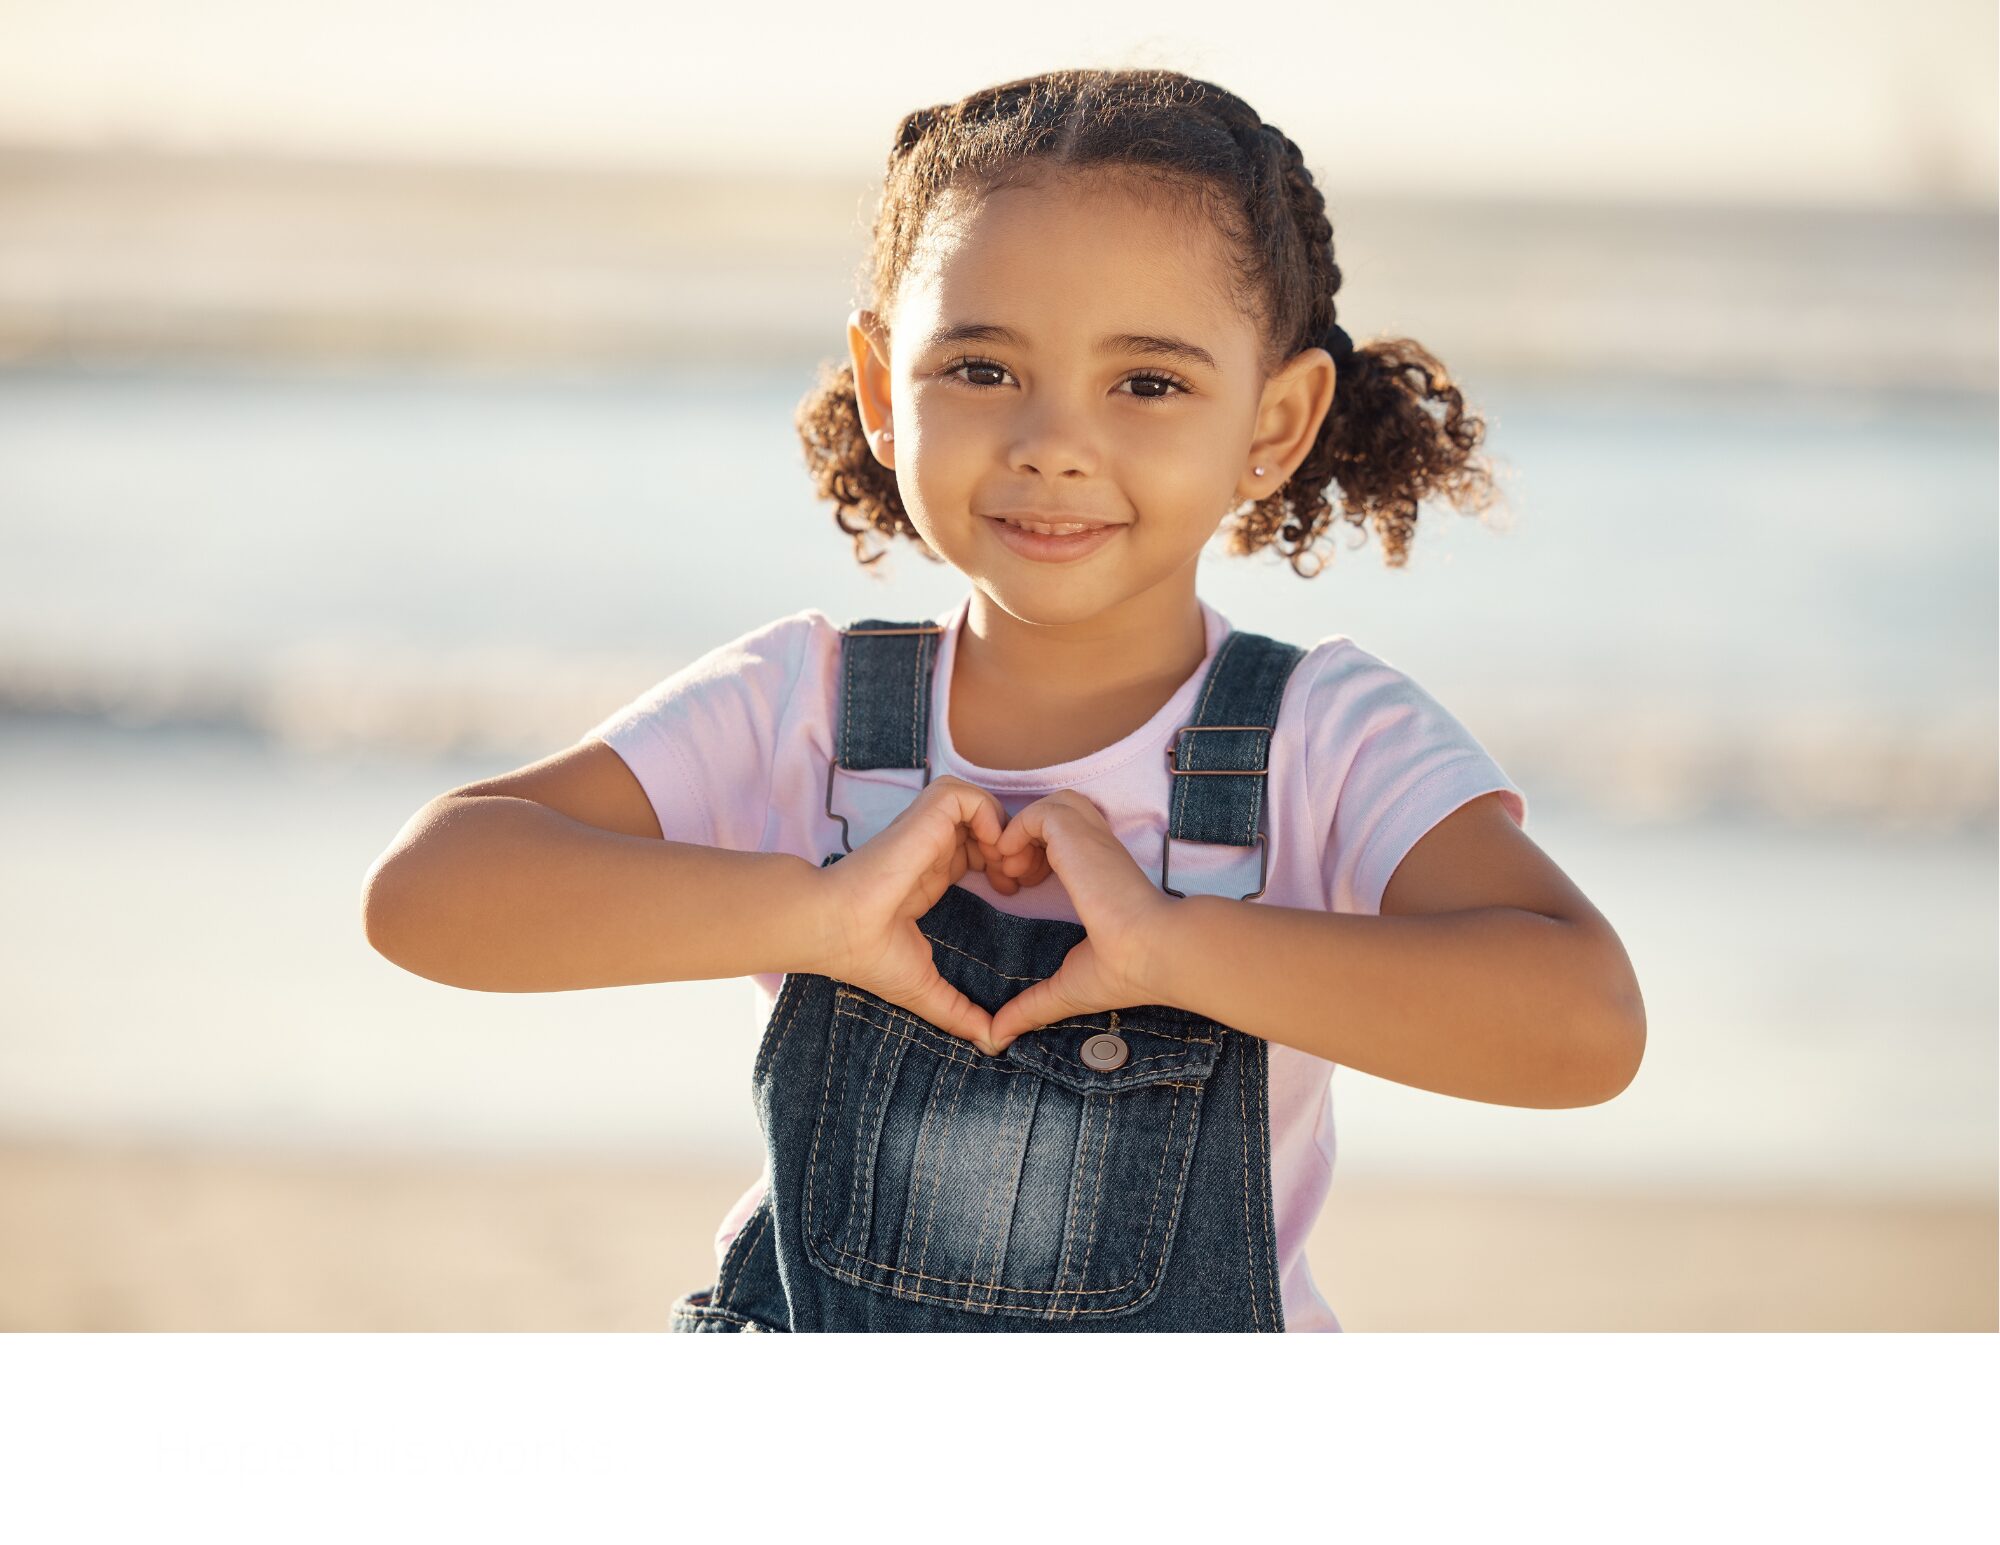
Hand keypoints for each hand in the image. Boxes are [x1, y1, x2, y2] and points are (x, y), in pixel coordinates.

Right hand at [811, 774, 1021, 1054]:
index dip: (1004, 864)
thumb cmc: (867, 954)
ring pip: (979, 803)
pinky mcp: (923, 819)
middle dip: (1013, 846)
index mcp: (932, 873)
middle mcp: (932, 847)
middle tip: (1021, 880)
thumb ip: (959, 1013)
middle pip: (987, 824)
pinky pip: (966, 796)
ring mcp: (927, 830)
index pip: (979, 850)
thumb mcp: (924, 988)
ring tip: (1006, 867)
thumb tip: (993, 1045)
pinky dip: (988, 816)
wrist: (835, 929)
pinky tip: (991, 854)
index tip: (1013, 893)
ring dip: (1003, 828)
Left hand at [987, 790, 1176, 1048]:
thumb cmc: (1125, 969)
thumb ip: (1031, 1005)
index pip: (1057, 839)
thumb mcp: (1066, 986)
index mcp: (1096, 870)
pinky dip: (1017, 833)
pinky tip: (1014, 870)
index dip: (1027, 856)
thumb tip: (997, 1039)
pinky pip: (1036, 812)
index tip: (1014, 890)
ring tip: (1011, 874)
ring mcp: (1089, 836)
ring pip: (1045, 806)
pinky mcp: (1078, 832)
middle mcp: (1095, 846)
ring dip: (1018, 834)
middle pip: (1050, 815)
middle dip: (1020, 841)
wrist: (1154, 952)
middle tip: (1008, 880)